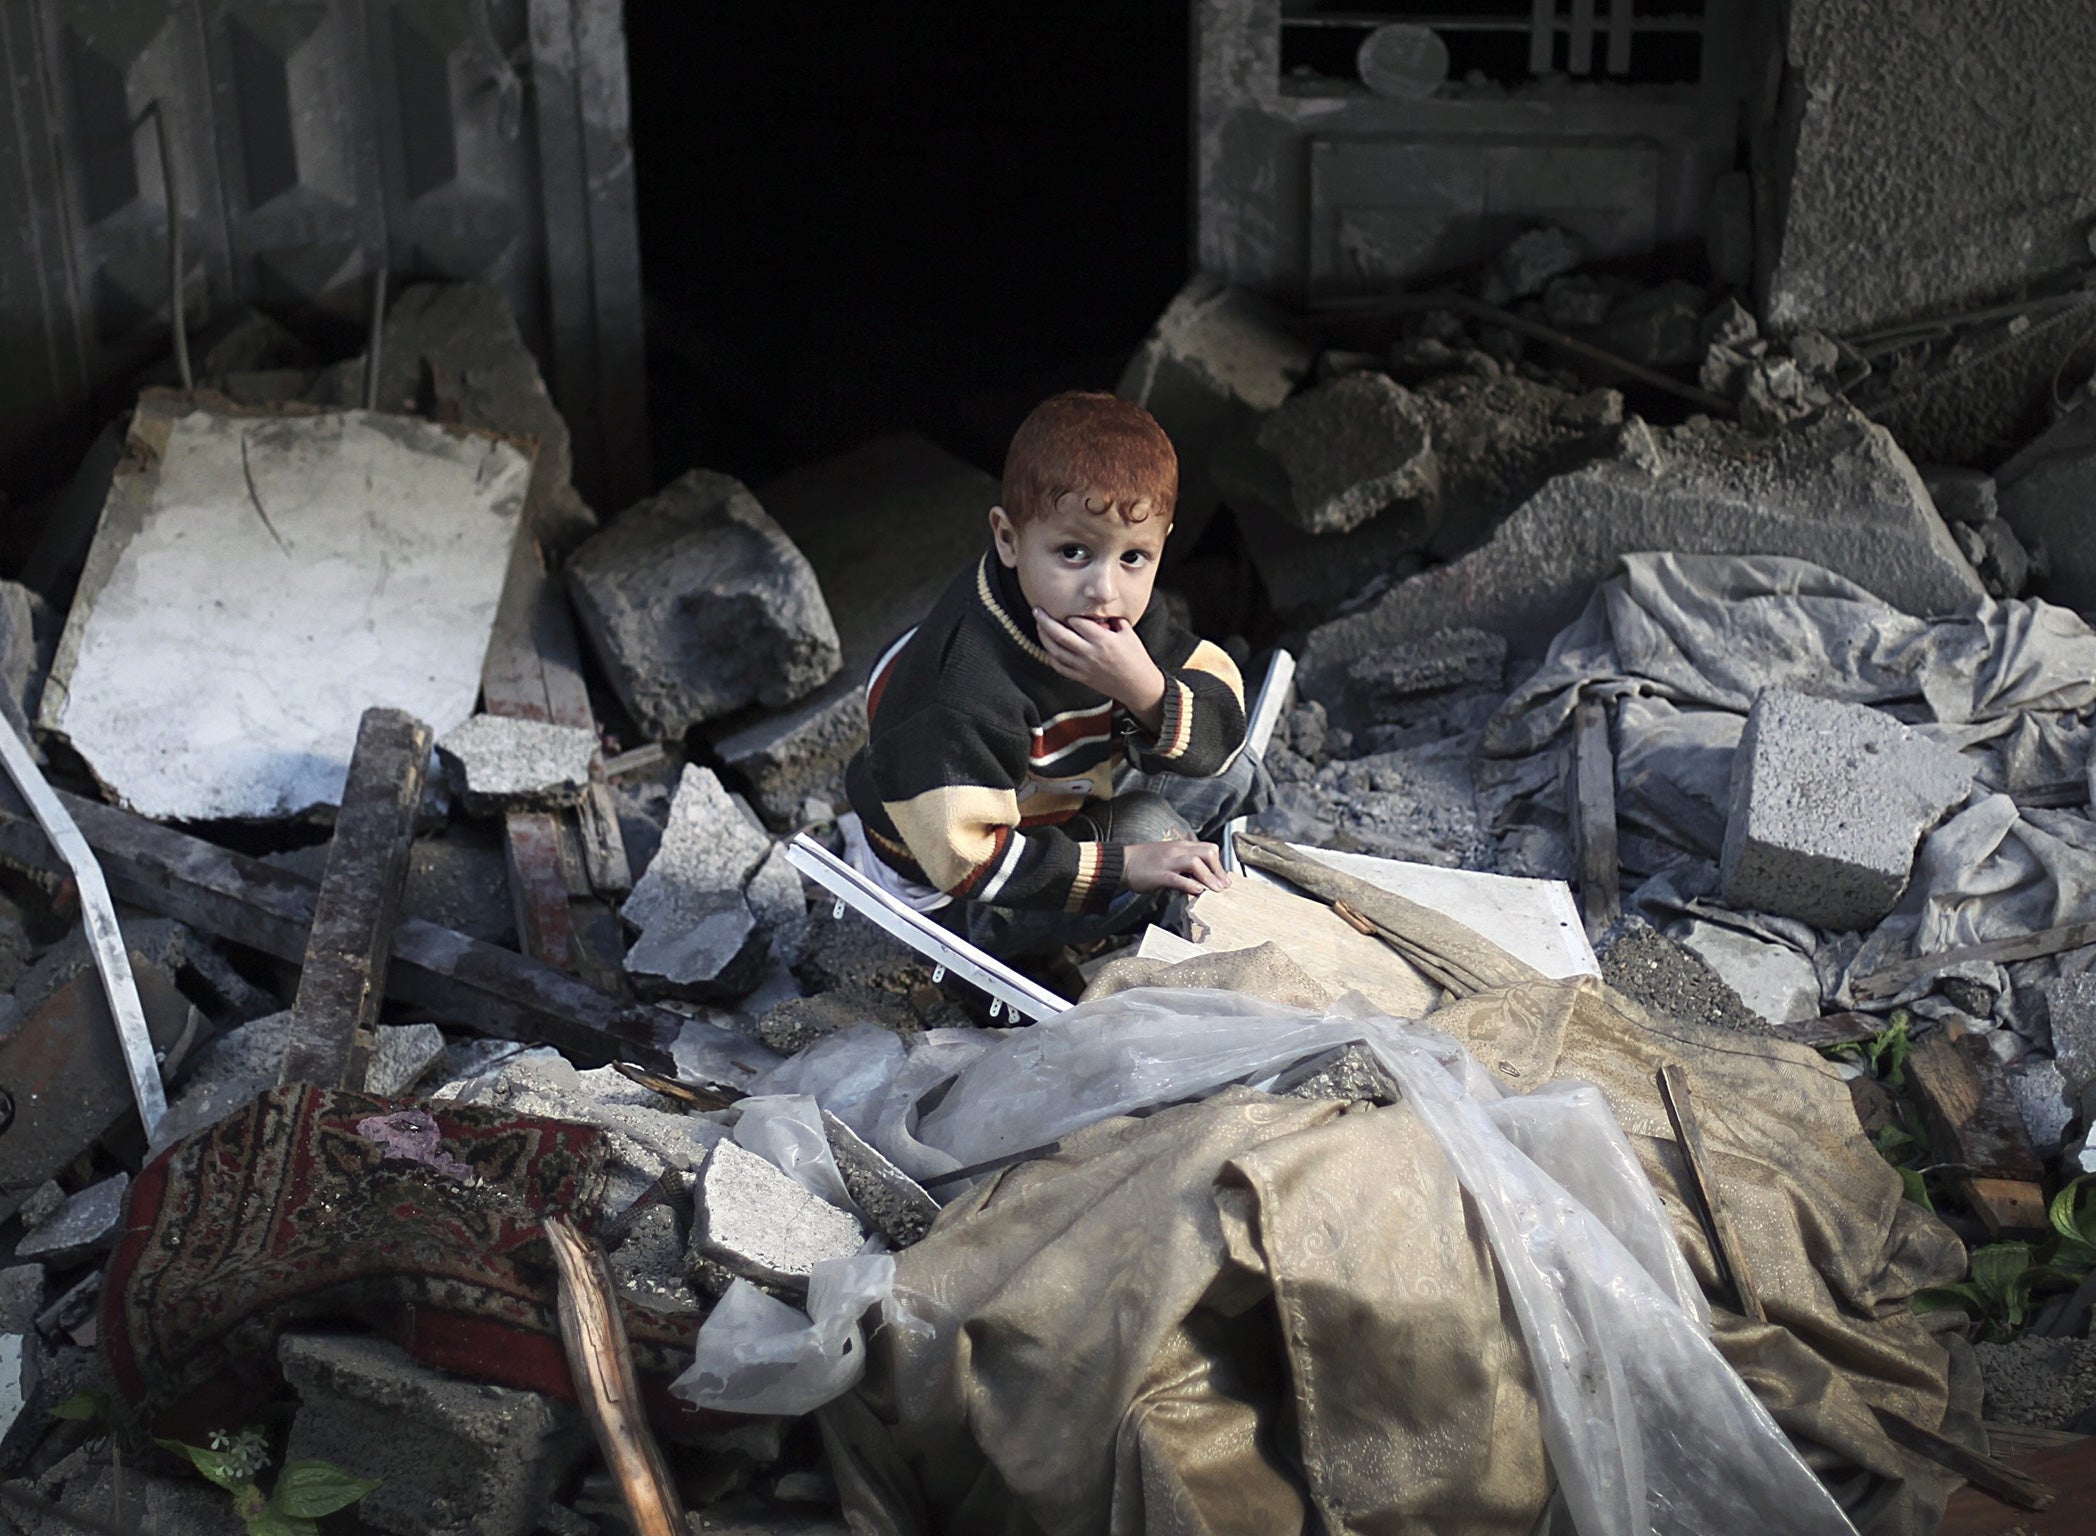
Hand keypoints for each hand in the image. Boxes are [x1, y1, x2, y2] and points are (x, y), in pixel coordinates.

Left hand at [1032, 609, 1166, 724]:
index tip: (1064, 608)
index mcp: (1103, 640)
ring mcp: (1083, 667)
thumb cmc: (1136, 658)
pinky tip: (1048, 646)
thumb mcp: (1128, 633)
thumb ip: (1113, 619)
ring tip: (1039, 626)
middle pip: (1060, 635)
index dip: (1068, 613)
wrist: (1138, 686)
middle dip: (1045, 621)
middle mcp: (1090, 653)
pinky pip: (1059, 666)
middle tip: (1037, 610)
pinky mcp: (1081, 677)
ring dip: (1043, 637)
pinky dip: (1050, 655)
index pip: (1077, 622)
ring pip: (1055, 651)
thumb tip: (1100, 610)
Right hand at [1122, 838, 1230, 895]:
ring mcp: (1169, 862)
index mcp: (1181, 846)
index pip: (1209, 848)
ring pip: (1196, 863)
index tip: (1222, 877)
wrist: (1122, 863)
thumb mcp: (1169, 858)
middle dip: (1219, 870)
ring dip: (1210, 877)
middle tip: (1224, 885)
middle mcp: (1177, 850)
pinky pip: (1179, 878)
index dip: (1219, 864)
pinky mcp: (1160, 874)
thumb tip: (1201, 878)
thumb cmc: (1145, 862)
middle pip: (1208, 853)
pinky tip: (1198, 891)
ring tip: (1216, 890)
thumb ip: (1185, 865)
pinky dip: (1191, 884)